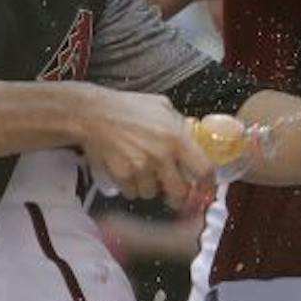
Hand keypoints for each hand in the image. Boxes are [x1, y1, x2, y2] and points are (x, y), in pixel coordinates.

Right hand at [77, 90, 213, 205]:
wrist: (93, 114)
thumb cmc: (127, 107)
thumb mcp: (162, 106)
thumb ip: (180, 124)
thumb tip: (193, 137)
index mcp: (177, 138)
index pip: (203, 170)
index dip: (208, 183)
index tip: (206, 188)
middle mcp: (162, 156)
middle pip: (180, 192)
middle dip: (177, 194)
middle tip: (174, 191)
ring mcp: (141, 168)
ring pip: (153, 194)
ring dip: (150, 188)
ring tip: (143, 172)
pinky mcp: (123, 177)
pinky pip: (133, 193)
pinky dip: (132, 187)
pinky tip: (128, 172)